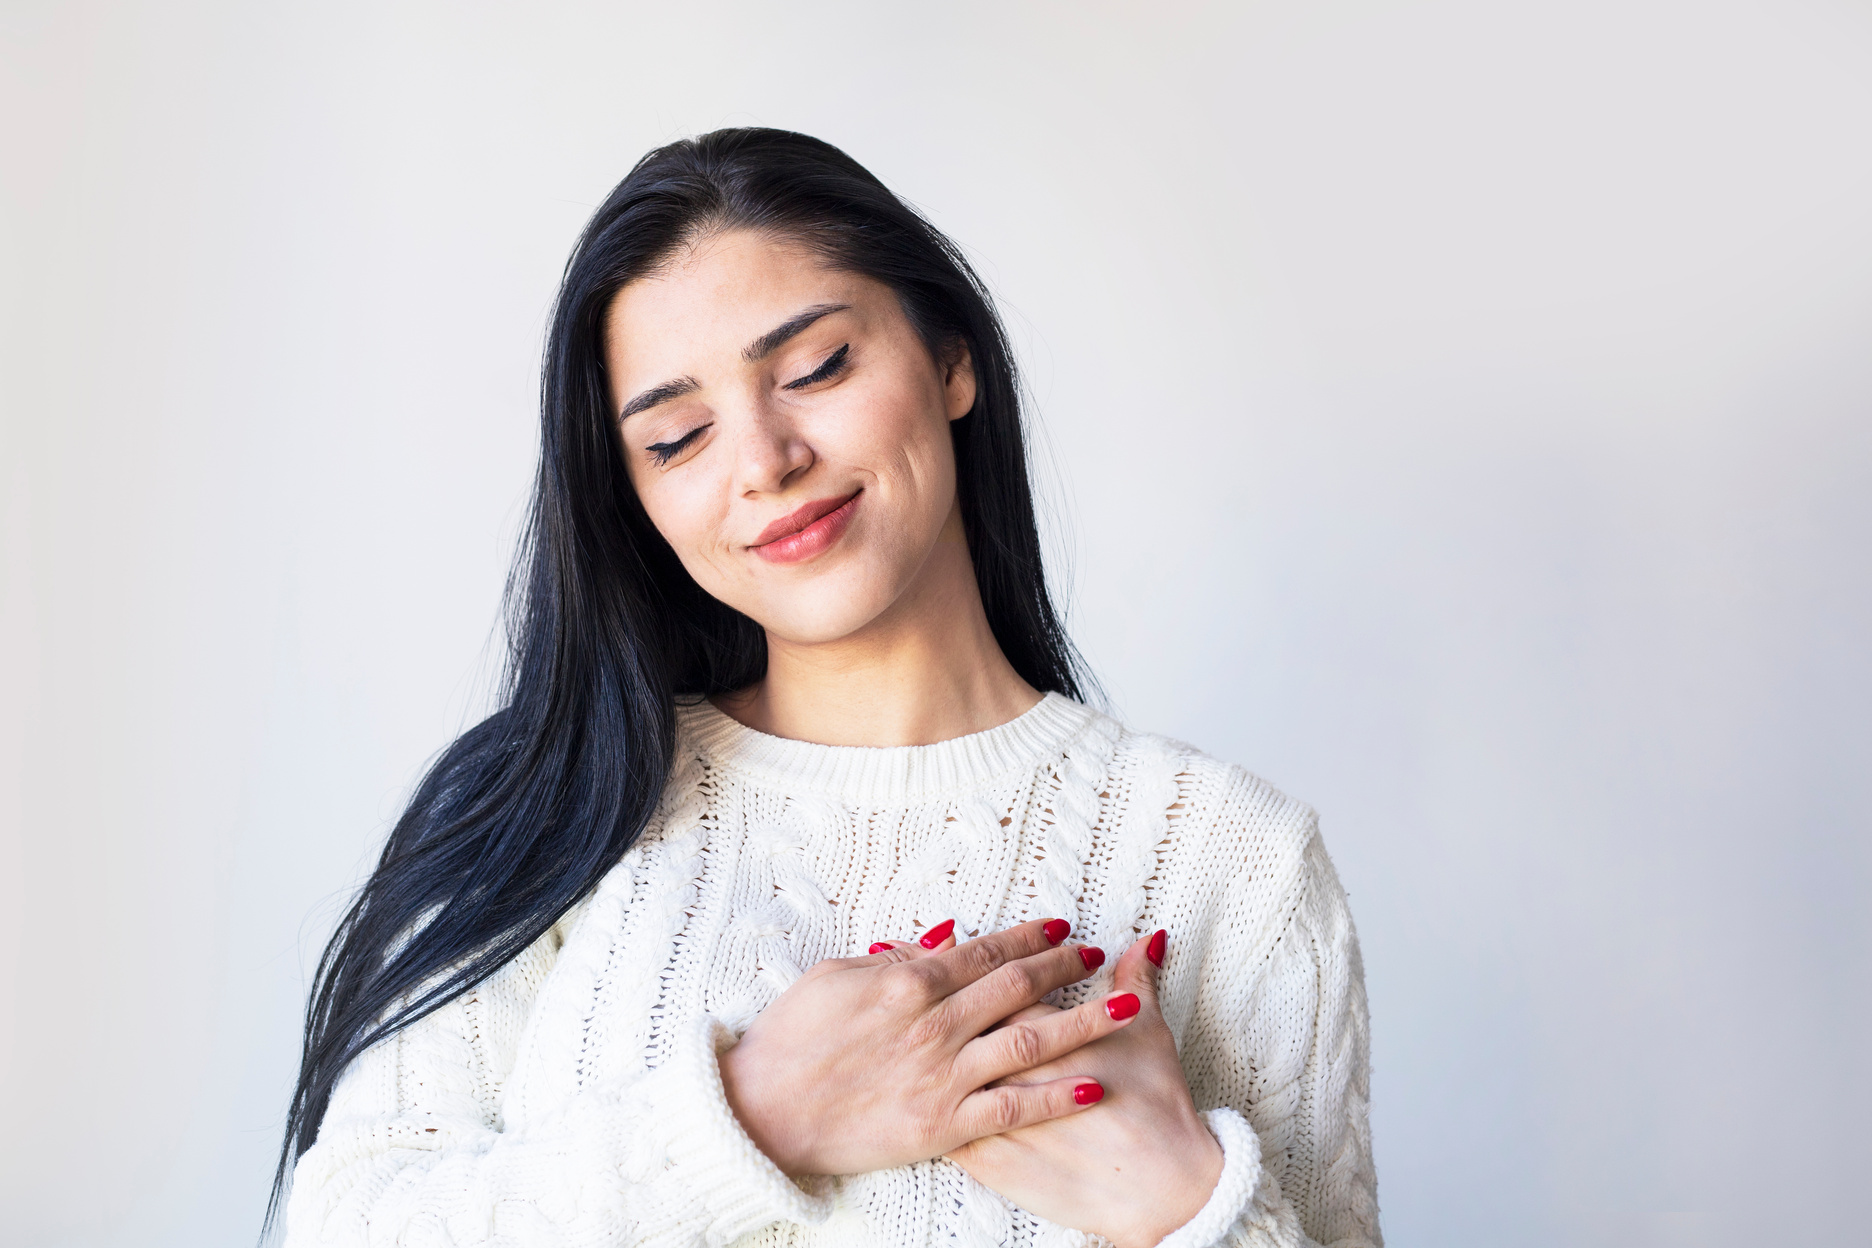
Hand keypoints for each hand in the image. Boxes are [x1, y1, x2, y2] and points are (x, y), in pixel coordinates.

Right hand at [718, 918, 1146, 1176]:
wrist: (764, 1111)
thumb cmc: (790, 1040)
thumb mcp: (835, 977)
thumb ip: (894, 958)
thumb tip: (944, 936)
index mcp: (908, 983)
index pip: (985, 951)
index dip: (1028, 937)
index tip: (1059, 928)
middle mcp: (936, 1024)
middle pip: (1017, 987)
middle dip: (1064, 969)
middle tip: (1096, 957)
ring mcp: (943, 1075)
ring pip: (1030, 1040)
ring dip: (1082, 1023)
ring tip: (1125, 1009)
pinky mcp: (944, 1124)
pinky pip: (1013, 1107)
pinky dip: (1056, 1096)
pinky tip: (1093, 1085)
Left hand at [944, 931, 1224, 1247]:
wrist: (1161, 1185)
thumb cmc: (1158, 1108)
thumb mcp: (1149, 1033)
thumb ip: (1136, 979)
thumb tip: (1144, 941)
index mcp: (1039, 1033)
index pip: (1000, 989)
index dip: (994, 975)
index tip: (987, 961)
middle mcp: (1005, 1070)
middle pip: (963, 1026)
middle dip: (954, 1006)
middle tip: (952, 994)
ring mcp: (990, 1116)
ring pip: (945, 1074)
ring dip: (936, 1055)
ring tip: (935, 1040)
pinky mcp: (986, 1158)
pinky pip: (943, 1127)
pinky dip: (935, 1106)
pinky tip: (931, 1093)